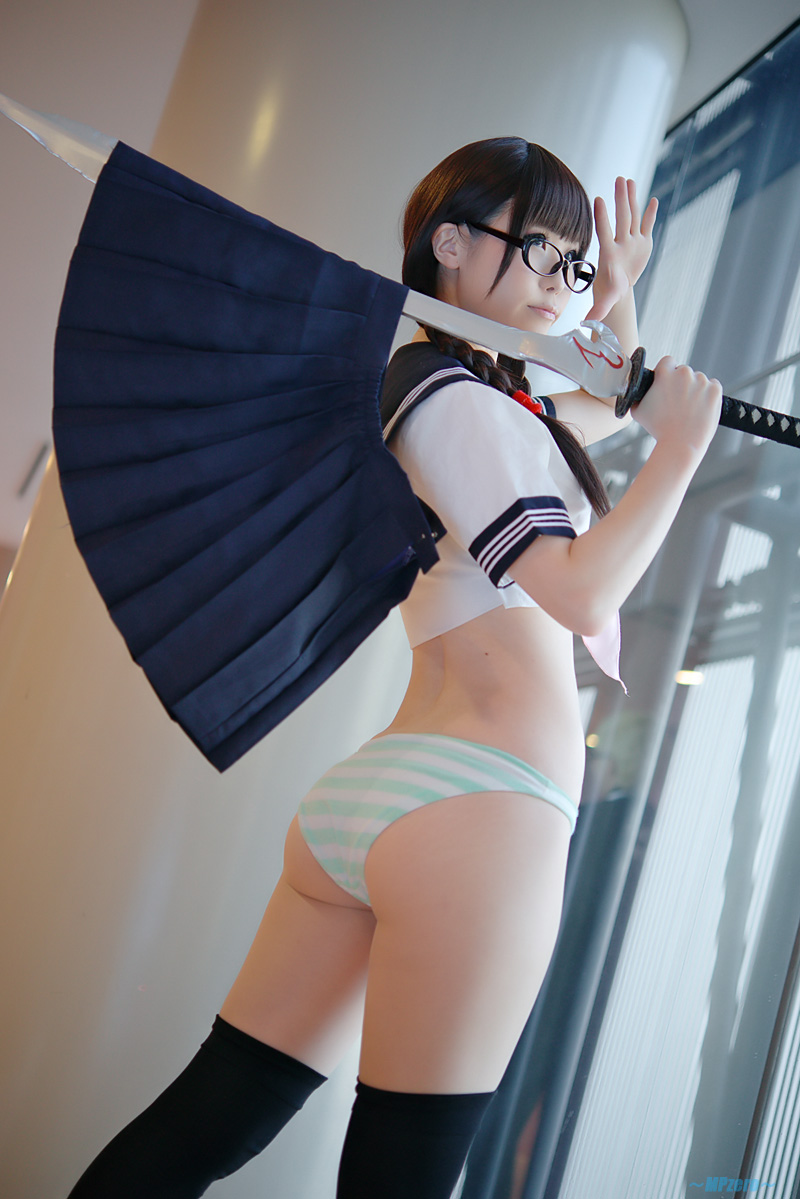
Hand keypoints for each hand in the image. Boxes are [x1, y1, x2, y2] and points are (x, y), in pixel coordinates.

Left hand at [584, 178, 657, 322]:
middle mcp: (621, 243)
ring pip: (633, 217)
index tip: (598, 200)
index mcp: (610, 253)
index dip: (602, 217)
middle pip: (622, 218)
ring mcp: (632, 241)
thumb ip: (598, 309)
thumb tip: (588, 323)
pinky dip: (651, 215)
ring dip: (632, 199)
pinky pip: (647, 226)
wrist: (619, 286)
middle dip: (621, 200)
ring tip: (629, 181)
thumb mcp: (605, 300)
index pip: (604, 232)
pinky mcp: (643, 242)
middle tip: (620, 179)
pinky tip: (653, 200)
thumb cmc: (610, 291)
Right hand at [632, 356, 722, 457]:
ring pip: (699, 380)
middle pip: (684, 372)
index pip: (668, 361)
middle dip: (681, 383)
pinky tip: (701, 407)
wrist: (680, 444)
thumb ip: (639, 396)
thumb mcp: (638, 411)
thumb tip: (639, 391)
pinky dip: (709, 394)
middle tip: (678, 401)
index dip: (667, 372)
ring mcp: (701, 381)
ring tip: (689, 409)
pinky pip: (713, 386)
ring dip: (695, 389)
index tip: (668, 382)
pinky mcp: (715, 390)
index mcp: (665, 374)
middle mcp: (684, 373)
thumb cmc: (658, 429)